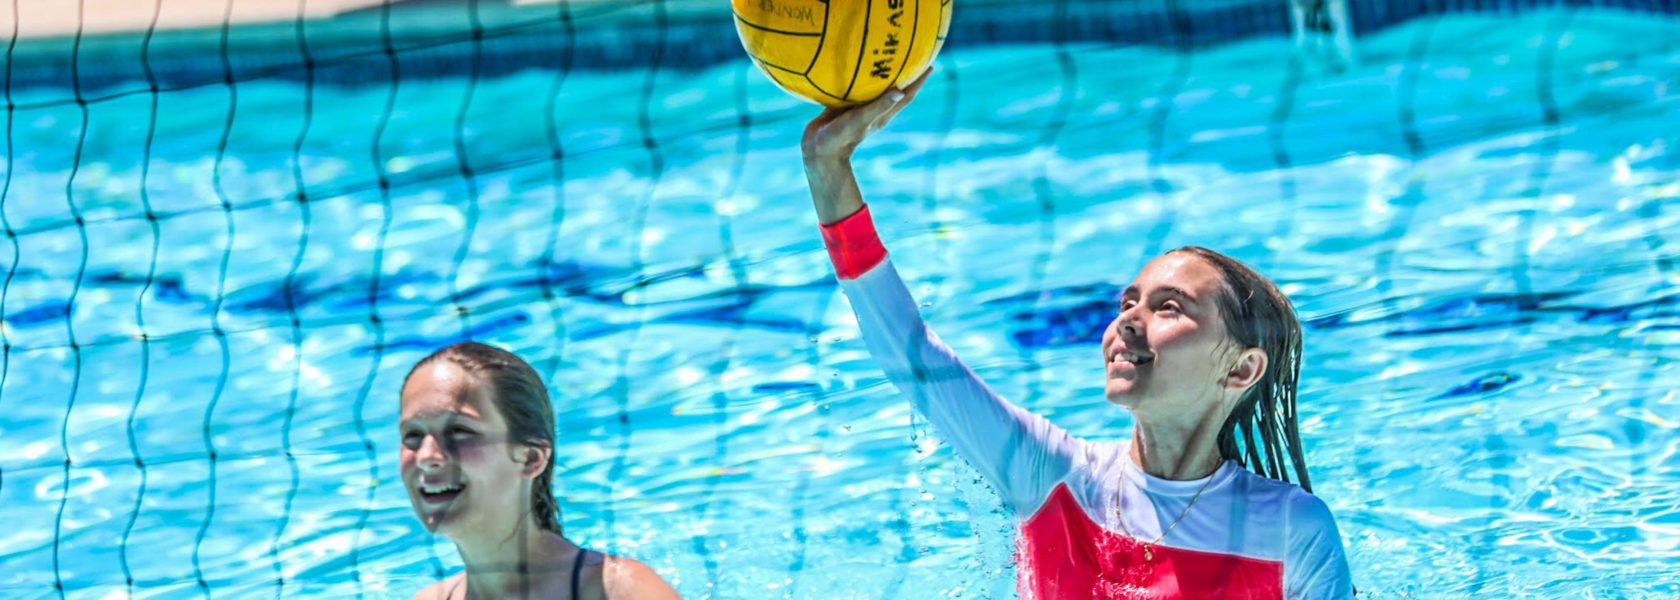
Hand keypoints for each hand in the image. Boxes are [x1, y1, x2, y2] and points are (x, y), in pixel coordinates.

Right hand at [800, 68, 933, 163]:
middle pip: (895, 89)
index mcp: (883, 113)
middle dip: (905, 75)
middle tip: (914, 56)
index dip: (919, 82)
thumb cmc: (842, 136)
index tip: (930, 65)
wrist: (819, 149)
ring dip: (883, 75)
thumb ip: (879, 106)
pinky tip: (854, 65)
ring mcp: (859, 108)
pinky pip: (855, 88)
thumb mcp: (862, 119)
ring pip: (876, 88)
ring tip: (887, 57)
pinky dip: (859, 78)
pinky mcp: (844, 106)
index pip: (907, 95)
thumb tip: (900, 90)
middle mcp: (874, 109)